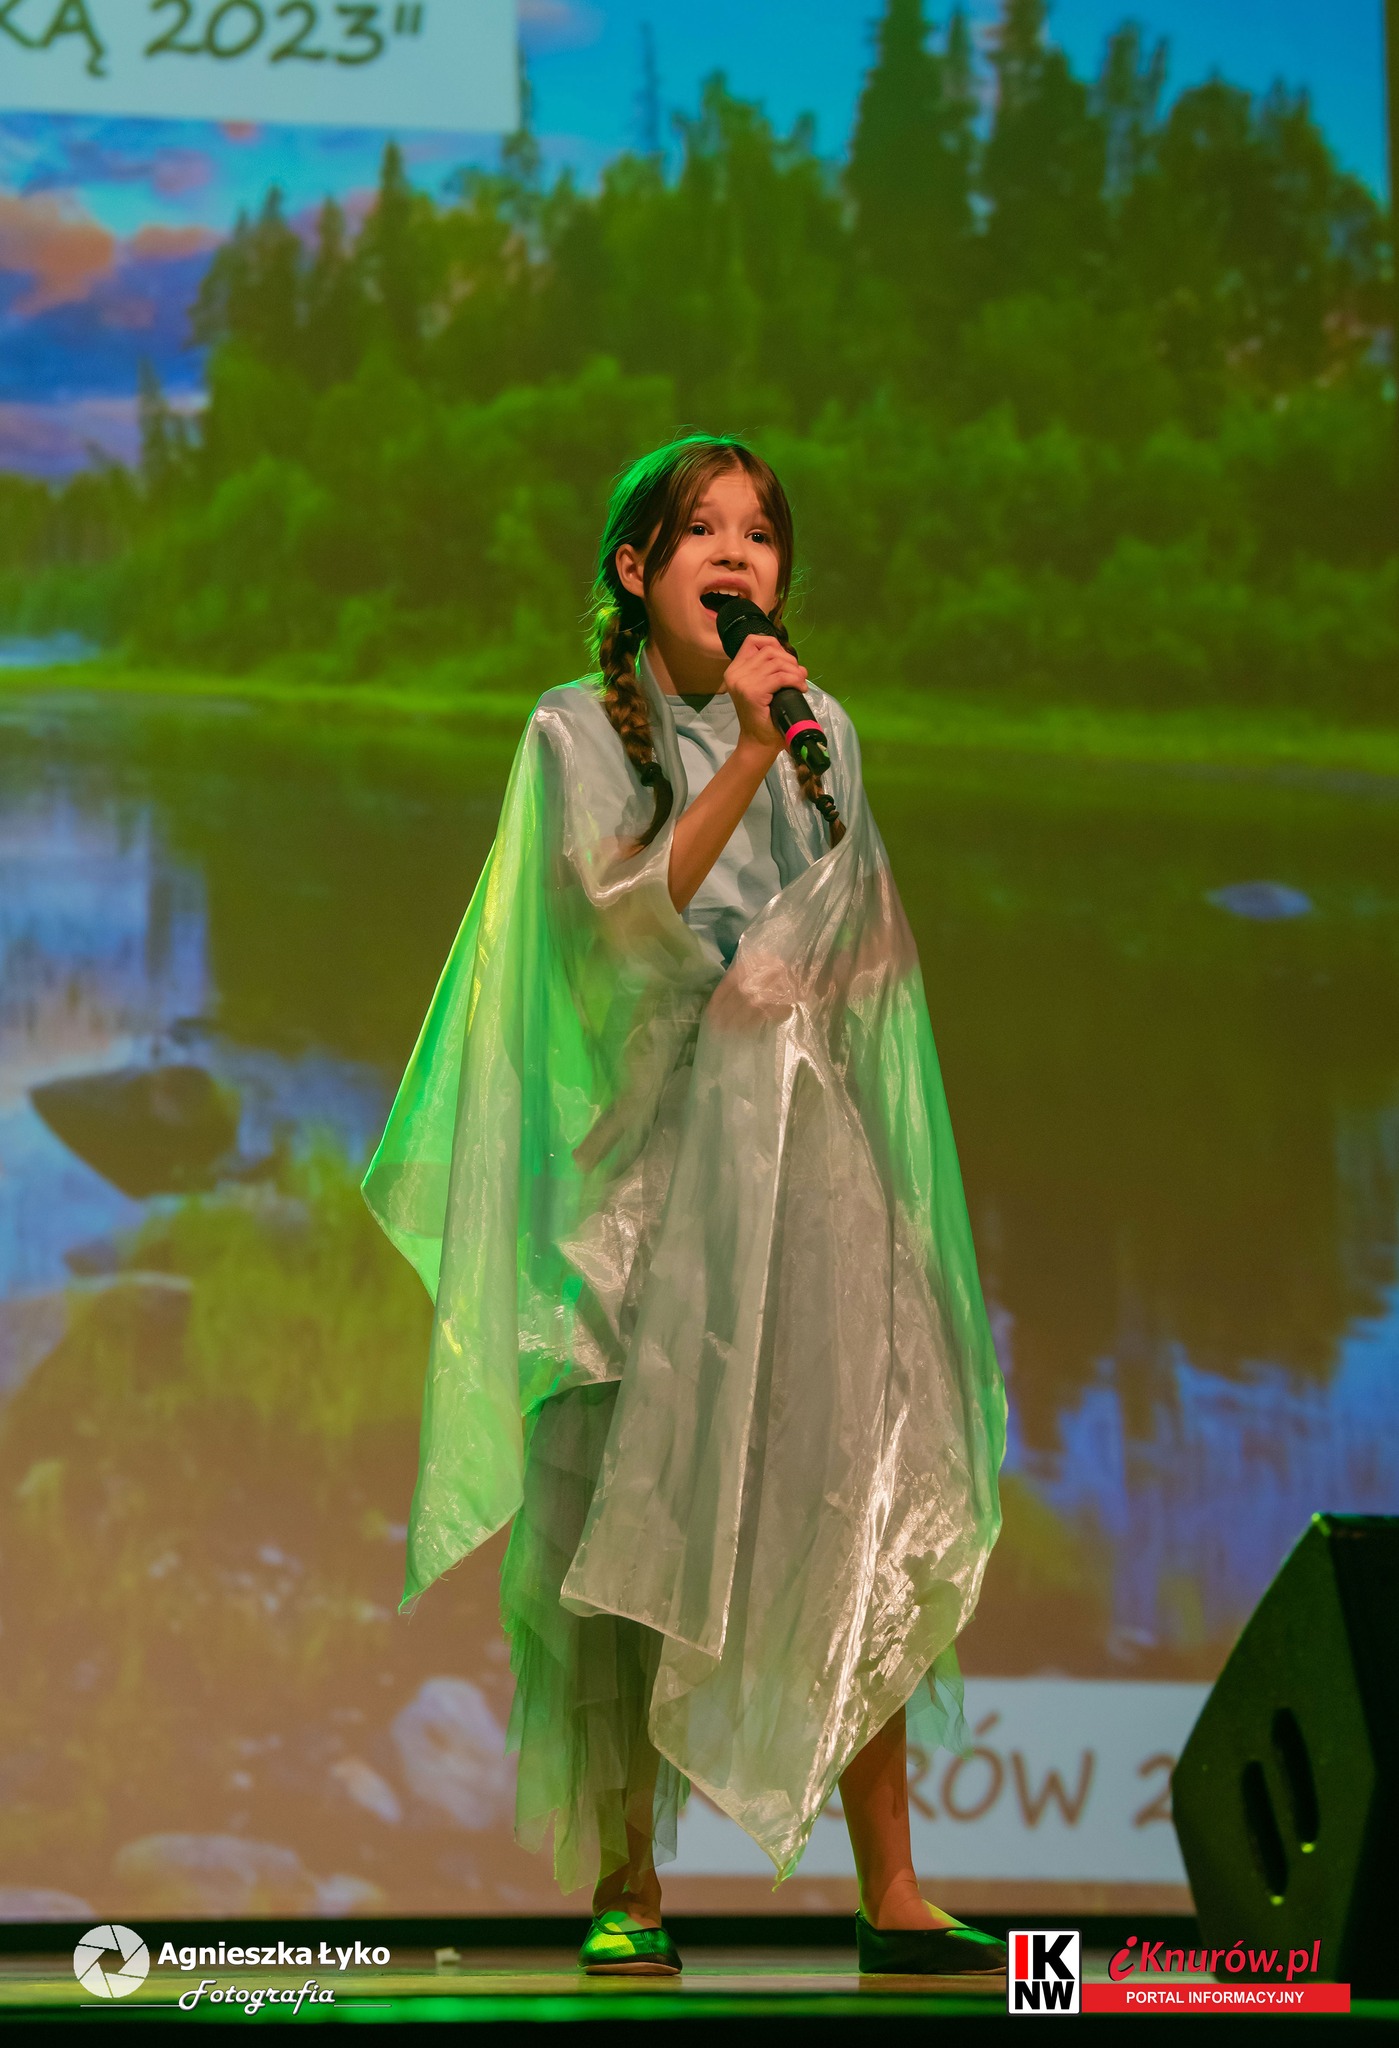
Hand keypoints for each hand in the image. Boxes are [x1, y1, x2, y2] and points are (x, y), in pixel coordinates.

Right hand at [723, 633, 808, 752]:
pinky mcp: (753, 692)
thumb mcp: (763, 687)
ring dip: (795, 671)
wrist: (758, 742)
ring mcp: (743, 682)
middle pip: (768, 650)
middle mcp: (735, 673)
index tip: (786, 661)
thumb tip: (794, 661)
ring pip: (777, 662)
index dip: (774, 645)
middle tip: (799, 675)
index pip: (752, 641)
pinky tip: (800, 688)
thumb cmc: (763, 717)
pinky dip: (795, 680)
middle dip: (789, 659)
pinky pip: (781, 677)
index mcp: (734, 670)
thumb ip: (770, 670)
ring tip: (801, 683)